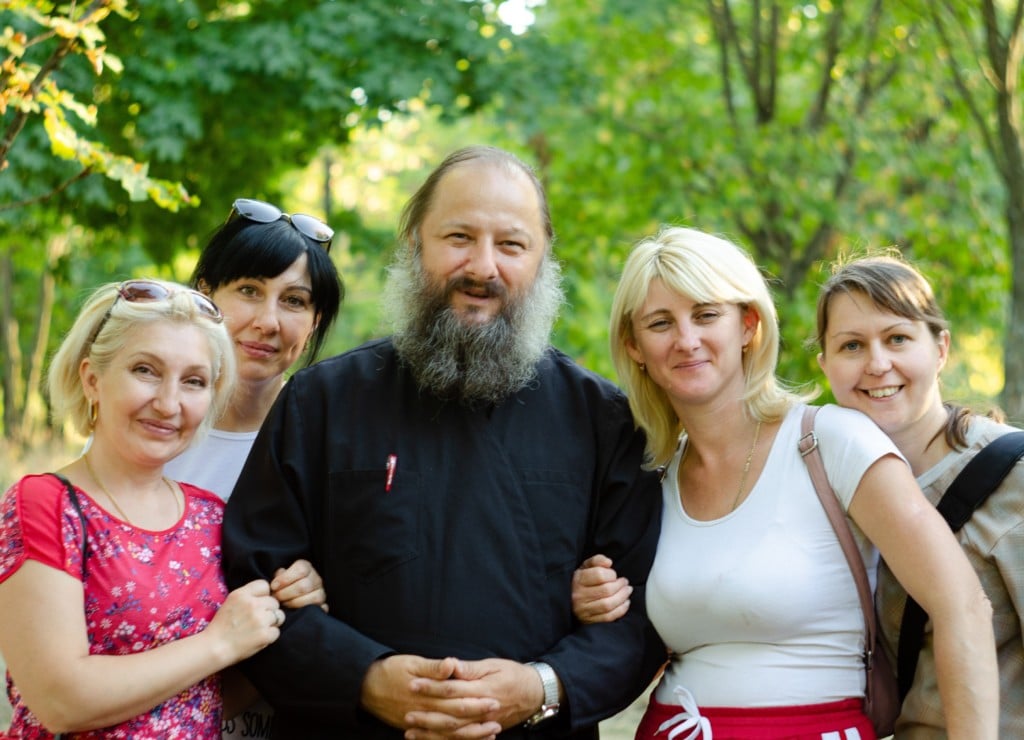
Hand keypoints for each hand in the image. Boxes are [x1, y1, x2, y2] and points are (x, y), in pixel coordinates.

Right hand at [207, 579, 281, 663]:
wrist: (214, 648)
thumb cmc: (221, 627)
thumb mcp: (230, 603)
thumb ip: (247, 596)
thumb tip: (267, 594)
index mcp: (242, 594)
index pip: (264, 585)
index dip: (264, 595)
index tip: (259, 604)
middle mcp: (253, 604)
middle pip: (275, 601)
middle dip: (269, 610)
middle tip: (258, 620)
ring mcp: (260, 619)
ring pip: (279, 616)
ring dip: (272, 623)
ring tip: (259, 629)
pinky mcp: (265, 634)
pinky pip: (277, 632)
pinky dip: (270, 636)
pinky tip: (259, 638)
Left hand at [271, 559, 327, 611]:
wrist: (295, 593)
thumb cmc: (285, 584)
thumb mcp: (281, 575)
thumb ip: (279, 576)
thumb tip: (276, 583)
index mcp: (307, 567)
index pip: (301, 570)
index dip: (285, 579)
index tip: (274, 586)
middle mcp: (317, 579)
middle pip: (304, 586)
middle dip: (286, 594)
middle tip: (276, 597)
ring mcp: (321, 592)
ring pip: (312, 598)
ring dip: (293, 603)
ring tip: (283, 604)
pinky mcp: (323, 605)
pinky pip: (318, 609)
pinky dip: (306, 610)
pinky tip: (295, 611)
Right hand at [360, 655, 500, 738]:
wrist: (365, 686)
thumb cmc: (390, 670)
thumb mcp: (412, 663)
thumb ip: (434, 668)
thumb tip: (452, 664)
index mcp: (427, 694)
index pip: (457, 699)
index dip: (476, 700)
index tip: (495, 699)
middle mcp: (425, 711)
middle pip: (455, 719)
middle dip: (478, 719)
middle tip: (497, 718)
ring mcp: (420, 722)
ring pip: (448, 733)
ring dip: (469, 734)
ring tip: (489, 733)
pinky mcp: (414, 727)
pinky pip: (436, 738)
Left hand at [404, 658, 542, 737]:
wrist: (535, 693)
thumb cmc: (514, 674)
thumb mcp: (494, 665)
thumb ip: (471, 668)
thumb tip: (451, 665)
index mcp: (483, 689)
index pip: (452, 689)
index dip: (432, 687)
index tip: (413, 684)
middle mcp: (483, 709)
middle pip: (451, 714)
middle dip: (427, 714)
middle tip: (406, 713)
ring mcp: (484, 723)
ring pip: (455, 731)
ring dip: (432, 732)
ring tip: (411, 731)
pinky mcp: (485, 731)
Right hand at [572, 554, 631, 623]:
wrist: (569, 599)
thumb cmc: (581, 581)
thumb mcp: (585, 567)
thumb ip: (597, 560)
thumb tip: (609, 562)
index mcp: (578, 580)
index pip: (600, 575)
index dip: (611, 574)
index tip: (614, 574)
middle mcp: (579, 596)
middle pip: (606, 590)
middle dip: (620, 586)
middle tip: (625, 582)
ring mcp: (583, 610)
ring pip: (608, 605)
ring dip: (622, 597)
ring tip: (627, 591)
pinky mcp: (589, 621)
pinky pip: (609, 617)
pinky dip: (621, 610)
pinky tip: (625, 602)